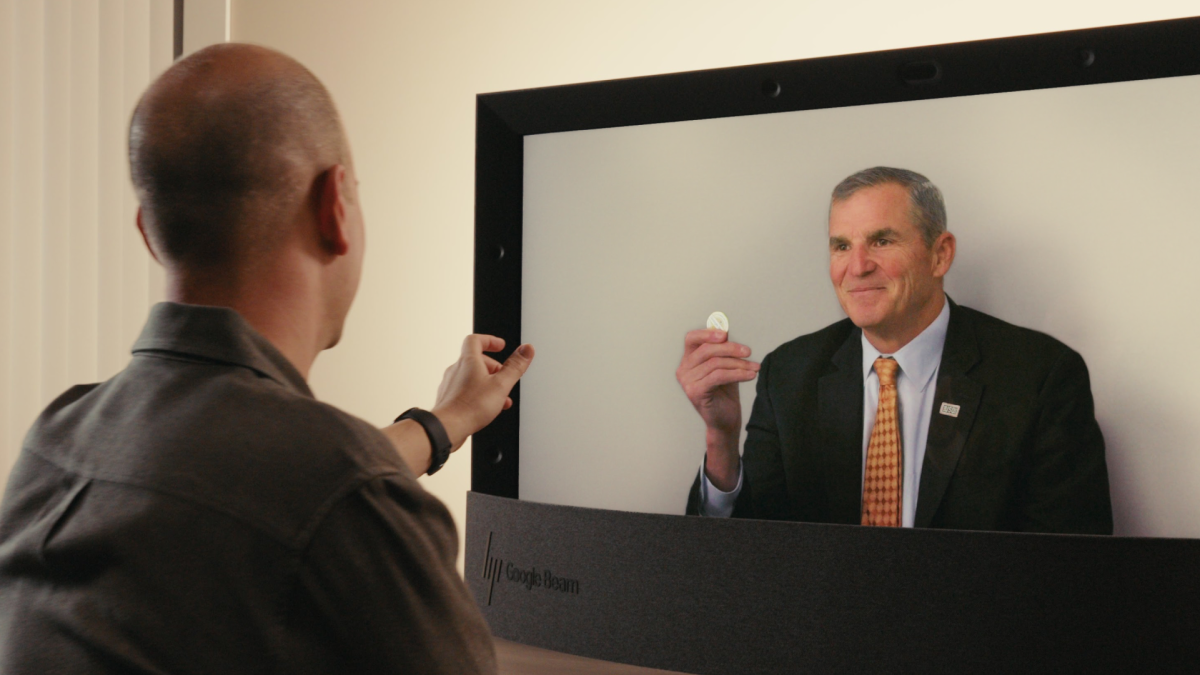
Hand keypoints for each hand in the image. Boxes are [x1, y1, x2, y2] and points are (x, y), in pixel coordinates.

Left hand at [431, 335, 533, 452]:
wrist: (448, 427)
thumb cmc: (470, 407)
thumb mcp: (501, 385)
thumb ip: (515, 366)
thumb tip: (526, 349)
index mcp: (468, 361)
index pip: (475, 340)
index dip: (489, 340)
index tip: (500, 346)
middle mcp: (456, 370)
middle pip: (475, 360)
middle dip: (493, 367)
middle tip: (503, 377)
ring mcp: (450, 384)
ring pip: (471, 377)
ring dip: (487, 383)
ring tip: (499, 396)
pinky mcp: (449, 398)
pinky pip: (465, 390)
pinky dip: (478, 394)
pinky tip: (486, 407)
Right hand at [676, 329, 757, 489]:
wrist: (726, 420)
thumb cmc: (725, 393)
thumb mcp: (725, 366)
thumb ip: (722, 348)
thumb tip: (724, 328)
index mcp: (688, 360)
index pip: (692, 339)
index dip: (707, 333)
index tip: (725, 334)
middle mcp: (683, 370)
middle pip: (707, 350)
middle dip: (731, 349)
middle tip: (749, 352)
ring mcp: (687, 382)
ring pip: (716, 363)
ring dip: (739, 364)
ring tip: (754, 368)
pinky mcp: (695, 392)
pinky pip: (718, 376)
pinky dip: (737, 374)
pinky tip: (750, 375)